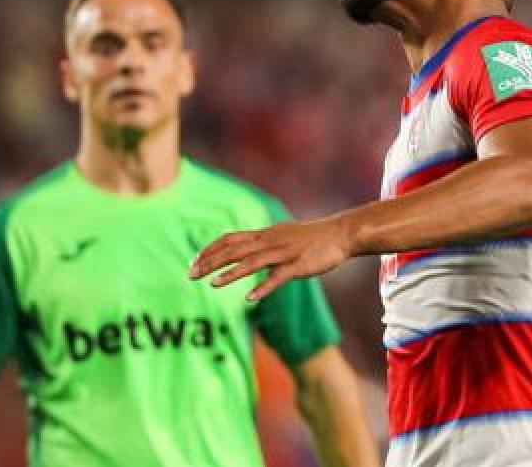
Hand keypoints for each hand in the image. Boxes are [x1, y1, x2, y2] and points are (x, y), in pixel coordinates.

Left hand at [189, 216, 354, 300]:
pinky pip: (278, 277)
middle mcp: (271, 241)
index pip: (230, 239)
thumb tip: (247, 246)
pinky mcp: (299, 266)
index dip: (210, 250)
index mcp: (265, 234)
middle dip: (211, 262)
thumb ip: (264, 241)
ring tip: (212, 284)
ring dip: (231, 273)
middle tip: (190, 274)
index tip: (193, 262)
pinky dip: (263, 287)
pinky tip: (250, 298)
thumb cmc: (313, 237)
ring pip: (253, 262)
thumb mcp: (283, 234)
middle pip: (235, 250)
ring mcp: (284, 253)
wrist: (342, 233)